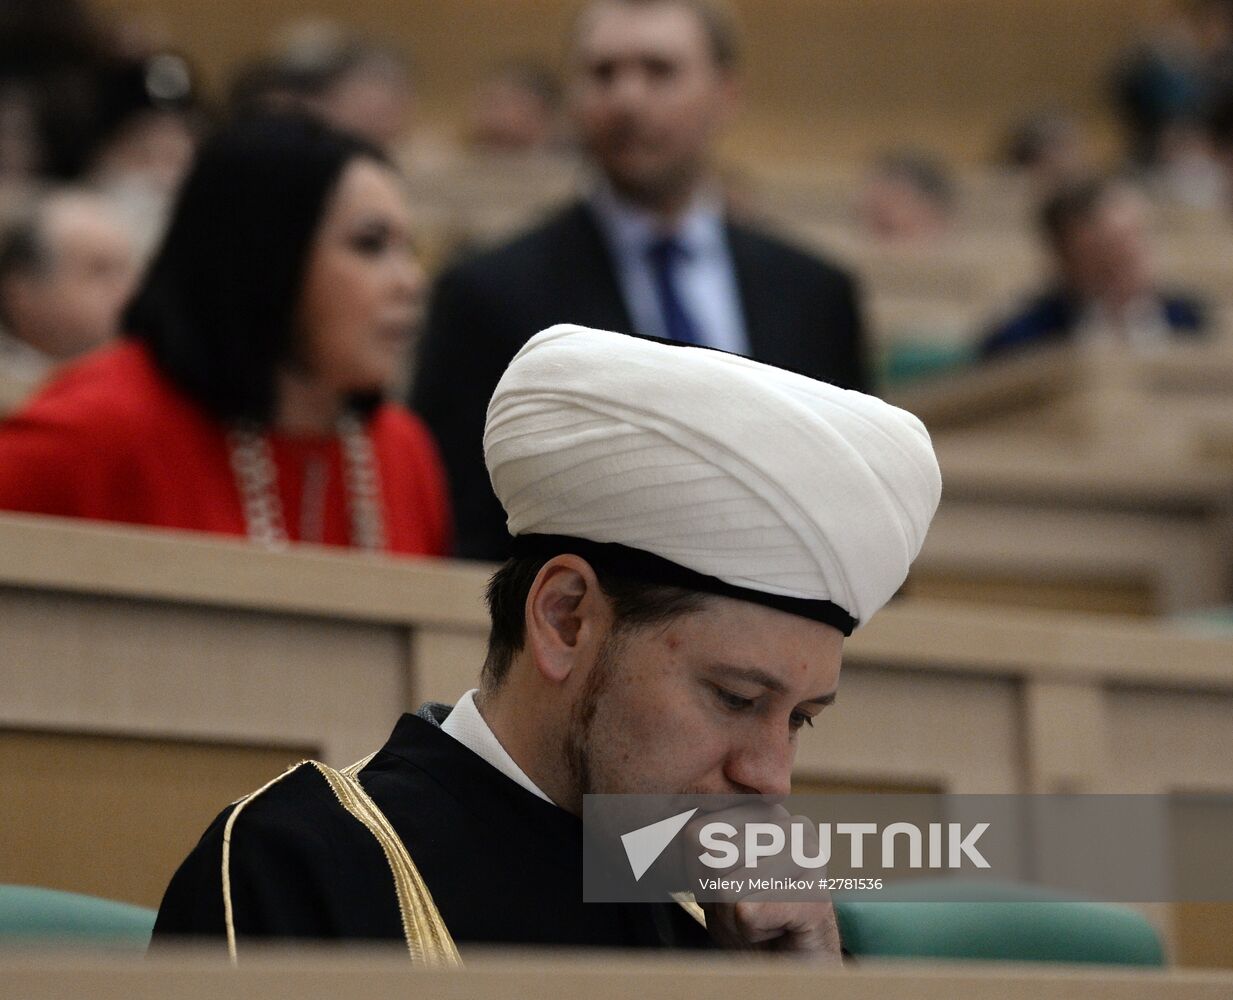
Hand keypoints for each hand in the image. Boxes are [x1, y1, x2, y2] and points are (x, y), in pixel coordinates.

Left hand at [685, 803, 842, 960]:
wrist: (789, 965)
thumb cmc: (749, 916)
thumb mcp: (709, 875)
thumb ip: (699, 849)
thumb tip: (699, 836)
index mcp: (763, 810)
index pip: (697, 834)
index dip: (700, 873)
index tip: (729, 885)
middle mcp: (790, 824)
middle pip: (712, 859)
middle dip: (718, 896)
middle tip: (748, 906)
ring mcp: (810, 858)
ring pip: (727, 888)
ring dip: (734, 917)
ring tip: (764, 917)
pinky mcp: (817, 897)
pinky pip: (750, 913)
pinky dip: (752, 932)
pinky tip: (778, 929)